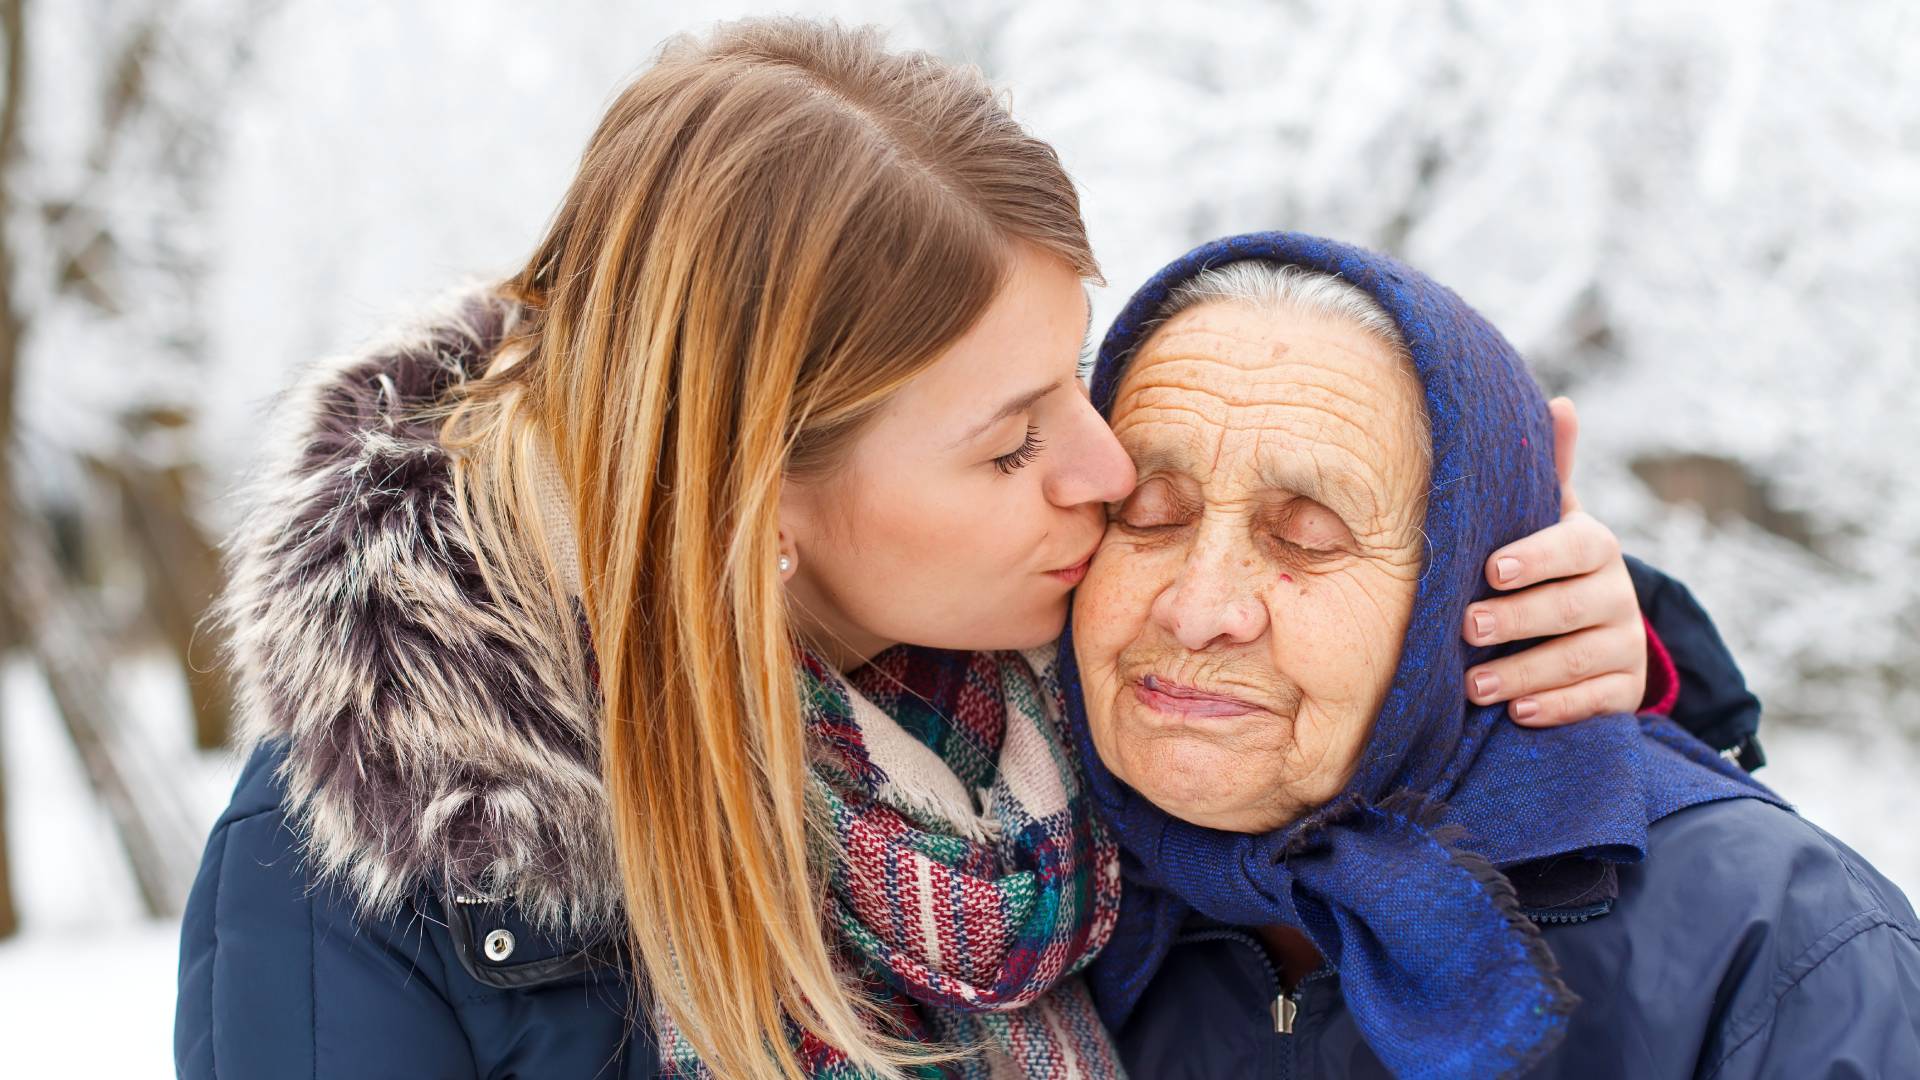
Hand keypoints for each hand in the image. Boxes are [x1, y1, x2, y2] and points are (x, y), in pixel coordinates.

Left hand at [1461, 398, 1649, 725]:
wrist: (1588, 628)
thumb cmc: (1543, 564)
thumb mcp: (1543, 520)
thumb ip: (1546, 473)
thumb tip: (1560, 403)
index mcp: (1593, 545)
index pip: (1575, 545)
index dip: (1537, 557)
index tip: (1492, 569)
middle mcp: (1616, 592)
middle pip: (1573, 606)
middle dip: (1518, 620)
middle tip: (1468, 628)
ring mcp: (1626, 643)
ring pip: (1579, 659)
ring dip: (1524, 673)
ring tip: (1475, 685)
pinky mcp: (1626, 690)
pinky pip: (1596, 702)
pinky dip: (1556, 708)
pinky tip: (1517, 714)